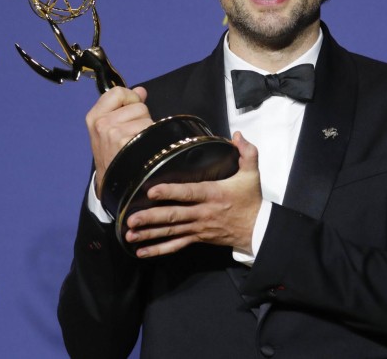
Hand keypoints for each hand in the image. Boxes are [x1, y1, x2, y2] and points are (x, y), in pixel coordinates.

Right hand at [85, 86, 151, 195]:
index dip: (130, 99)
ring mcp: (113, 133)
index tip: (130, 112)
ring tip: (138, 143)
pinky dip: (152, 138)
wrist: (113, 184)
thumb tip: (141, 91)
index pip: (118, 92)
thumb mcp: (110, 129)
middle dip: (141, 118)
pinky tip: (142, 149)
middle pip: (138, 105)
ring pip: (146, 117)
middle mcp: (101, 123)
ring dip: (147, 129)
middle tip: (133, 135)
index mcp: (94, 117)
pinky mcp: (126, 142)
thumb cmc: (114, 155)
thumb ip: (125, 106)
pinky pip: (150, 129)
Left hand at [125, 132, 261, 257]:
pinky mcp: (197, 237)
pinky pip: (176, 245)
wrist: (257, 229)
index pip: (189, 193)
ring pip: (171, 231)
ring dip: (149, 233)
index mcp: (213, 194)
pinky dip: (159, 249)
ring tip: (129, 234)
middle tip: (131, 219)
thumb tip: (237, 135)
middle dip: (151, 217)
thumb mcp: (252, 174)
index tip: (151, 190)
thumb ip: (247, 152)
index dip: (170, 192)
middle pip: (174, 216)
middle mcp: (203, 212)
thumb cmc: (251, 200)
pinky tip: (142, 251)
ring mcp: (198, 227)